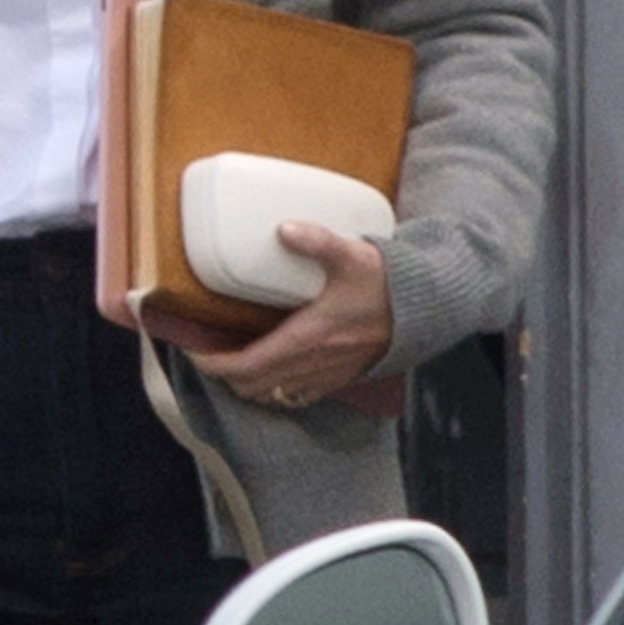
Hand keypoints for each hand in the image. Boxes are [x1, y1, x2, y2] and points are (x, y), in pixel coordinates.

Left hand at [189, 224, 394, 411]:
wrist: (428, 310)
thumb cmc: (390, 285)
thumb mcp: (352, 256)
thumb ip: (317, 241)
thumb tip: (284, 229)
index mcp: (309, 339)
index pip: (247, 366)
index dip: (213, 364)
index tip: (195, 352)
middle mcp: (314, 365)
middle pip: (252, 387)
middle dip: (225, 375)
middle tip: (210, 352)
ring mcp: (328, 376)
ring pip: (273, 395)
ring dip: (249, 384)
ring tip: (235, 360)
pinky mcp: (341, 379)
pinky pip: (296, 396)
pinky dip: (275, 388)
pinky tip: (274, 367)